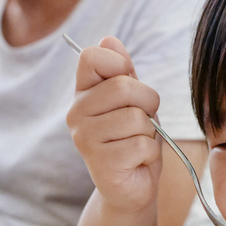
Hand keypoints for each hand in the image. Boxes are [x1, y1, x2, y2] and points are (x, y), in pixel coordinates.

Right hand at [67, 36, 162, 212]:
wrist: (132, 186)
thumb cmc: (134, 139)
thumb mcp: (134, 101)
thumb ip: (124, 72)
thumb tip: (110, 39)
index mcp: (83, 92)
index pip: (92, 56)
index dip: (120, 65)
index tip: (130, 83)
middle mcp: (76, 113)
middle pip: (124, 87)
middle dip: (148, 103)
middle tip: (144, 121)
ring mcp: (85, 139)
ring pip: (136, 118)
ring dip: (149, 133)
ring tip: (137, 143)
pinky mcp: (100, 163)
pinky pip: (141, 145)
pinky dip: (149, 154)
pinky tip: (136, 161)